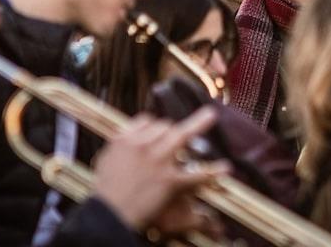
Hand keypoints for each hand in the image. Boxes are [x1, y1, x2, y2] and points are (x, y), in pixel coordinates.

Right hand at [90, 107, 225, 232]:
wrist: (108, 215)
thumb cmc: (105, 191)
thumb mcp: (106, 159)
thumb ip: (120, 144)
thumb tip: (128, 135)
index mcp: (126, 139)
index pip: (147, 121)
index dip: (155, 126)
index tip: (160, 130)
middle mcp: (143, 145)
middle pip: (165, 126)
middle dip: (174, 130)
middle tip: (182, 132)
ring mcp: (158, 161)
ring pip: (181, 137)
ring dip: (199, 124)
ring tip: (211, 116)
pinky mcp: (169, 181)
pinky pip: (194, 174)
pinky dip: (211, 172)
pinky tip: (225, 168)